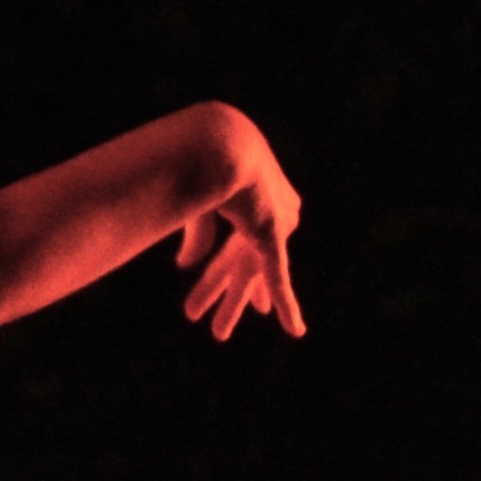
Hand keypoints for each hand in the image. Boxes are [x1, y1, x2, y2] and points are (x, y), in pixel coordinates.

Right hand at [171, 133, 304, 344]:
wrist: (216, 147)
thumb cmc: (203, 161)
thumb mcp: (198, 202)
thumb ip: (198, 234)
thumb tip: (185, 265)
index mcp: (254, 199)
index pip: (243, 247)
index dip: (235, 275)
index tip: (248, 301)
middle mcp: (273, 212)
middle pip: (246, 264)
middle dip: (233, 296)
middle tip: (223, 326)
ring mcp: (276, 224)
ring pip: (252, 274)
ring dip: (231, 303)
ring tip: (218, 333)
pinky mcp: (273, 235)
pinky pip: (279, 277)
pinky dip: (287, 304)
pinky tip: (295, 330)